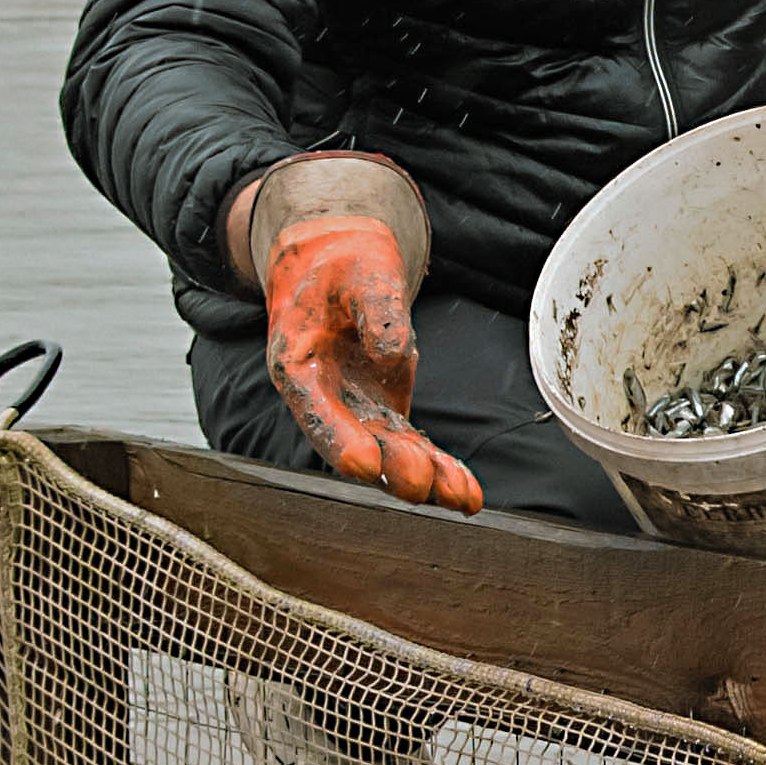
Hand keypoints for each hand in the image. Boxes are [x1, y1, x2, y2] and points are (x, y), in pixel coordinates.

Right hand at [257, 211, 484, 511]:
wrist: (341, 266)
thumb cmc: (343, 265)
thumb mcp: (360, 270)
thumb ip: (377, 308)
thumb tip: (393, 352)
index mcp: (297, 364)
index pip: (316, 409)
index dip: (338, 439)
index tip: (365, 464)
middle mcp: (324, 398)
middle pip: (356, 443)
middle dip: (391, 468)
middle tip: (422, 486)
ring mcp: (357, 410)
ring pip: (389, 453)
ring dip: (425, 478)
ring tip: (462, 499)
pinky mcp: (385, 413)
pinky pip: (413, 446)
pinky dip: (440, 469)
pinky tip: (467, 494)